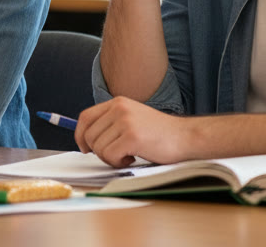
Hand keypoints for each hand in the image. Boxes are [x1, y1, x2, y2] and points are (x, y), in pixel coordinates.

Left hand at [74, 97, 191, 167]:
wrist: (186, 137)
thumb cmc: (160, 134)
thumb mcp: (132, 119)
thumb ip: (112, 123)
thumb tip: (87, 140)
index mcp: (118, 102)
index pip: (86, 117)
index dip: (80, 134)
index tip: (84, 148)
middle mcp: (119, 108)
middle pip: (89, 135)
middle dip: (99, 151)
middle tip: (117, 155)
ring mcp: (125, 121)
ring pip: (98, 148)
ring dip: (111, 158)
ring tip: (128, 155)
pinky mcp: (131, 136)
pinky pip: (110, 156)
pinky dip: (118, 162)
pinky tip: (133, 158)